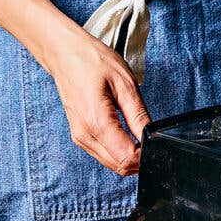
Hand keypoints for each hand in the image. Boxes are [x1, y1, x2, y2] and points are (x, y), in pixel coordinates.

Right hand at [43, 28, 150, 175]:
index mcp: (97, 122)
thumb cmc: (92, 62)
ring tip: (141, 135)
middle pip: (120, 166)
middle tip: (152, 138)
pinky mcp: (79, 135)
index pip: (127, 158)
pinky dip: (118, 151)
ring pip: (112, 164)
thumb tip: (152, 138)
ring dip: (130, 157)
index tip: (156, 141)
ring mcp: (80, 137)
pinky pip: (103, 154)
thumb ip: (139, 116)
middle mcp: (85, 136)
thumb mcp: (125, 84)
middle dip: (140, 159)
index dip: (146, 155)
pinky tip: (127, 136)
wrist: (64, 54)